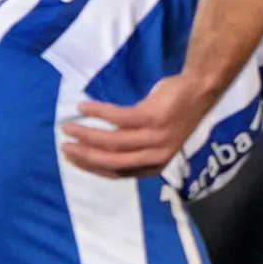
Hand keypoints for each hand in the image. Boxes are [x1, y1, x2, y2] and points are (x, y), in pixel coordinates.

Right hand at [60, 74, 214, 177]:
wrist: (198, 90)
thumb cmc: (173, 114)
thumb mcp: (154, 139)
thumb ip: (132, 148)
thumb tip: (97, 151)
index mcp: (154, 165)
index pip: (116, 173)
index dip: (91, 166)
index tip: (72, 158)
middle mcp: (155, 155)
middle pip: (111, 161)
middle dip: (84, 155)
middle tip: (64, 146)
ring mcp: (155, 137)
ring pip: (112, 141)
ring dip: (86, 134)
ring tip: (68, 126)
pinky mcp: (153, 117)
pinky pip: (117, 117)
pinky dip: (98, 112)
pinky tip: (84, 107)